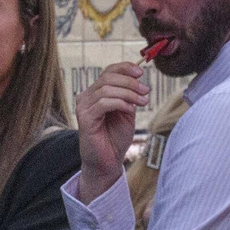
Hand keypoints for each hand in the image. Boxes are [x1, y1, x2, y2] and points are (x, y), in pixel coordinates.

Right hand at [74, 61, 148, 202]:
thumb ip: (128, 95)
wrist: (108, 161)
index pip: (108, 72)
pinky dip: (120, 103)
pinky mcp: (84, 118)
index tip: (141, 72)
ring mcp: (83, 107)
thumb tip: (137, 79)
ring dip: (128, 94)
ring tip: (142, 103)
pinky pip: (103, 103)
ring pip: (106, 89)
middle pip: (108, 78)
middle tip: (146, 91)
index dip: (125, 68)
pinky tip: (130, 110)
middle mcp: (87, 97)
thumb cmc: (116, 138)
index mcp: (96, 93)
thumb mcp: (126, 111)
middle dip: (130, 82)